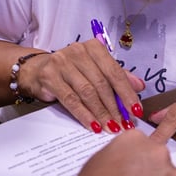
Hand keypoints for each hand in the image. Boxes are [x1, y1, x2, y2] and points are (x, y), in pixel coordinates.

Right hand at [19, 40, 145, 132]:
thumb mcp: (94, 70)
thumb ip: (116, 76)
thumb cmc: (70, 71)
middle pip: (102, 84)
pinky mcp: (50, 77)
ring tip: (111, 127)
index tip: (136, 111)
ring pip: (87, 92)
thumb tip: (139, 86)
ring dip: (101, 113)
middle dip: (115, 107)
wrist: (36, 70)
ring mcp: (62, 63)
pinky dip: (84, 115)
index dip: (127, 93)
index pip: (115, 72)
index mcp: (93, 47)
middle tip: (124, 124)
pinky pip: (71, 100)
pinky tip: (93, 125)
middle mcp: (78, 51)